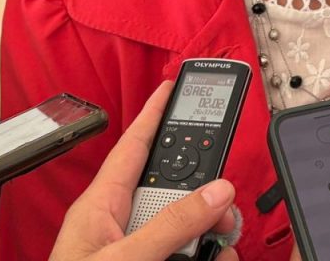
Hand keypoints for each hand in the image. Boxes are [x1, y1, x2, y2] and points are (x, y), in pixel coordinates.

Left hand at [49, 82, 238, 260]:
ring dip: (208, 239)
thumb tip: (215, 191)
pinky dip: (202, 256)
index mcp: (101, 205)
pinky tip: (216, 260)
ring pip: (183, 229)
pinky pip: (182, 253)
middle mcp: (118, 224)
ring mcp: (132, 250)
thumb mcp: (125, 258)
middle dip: (203, 196)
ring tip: (221, 251)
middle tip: (228, 208)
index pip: (134, 144)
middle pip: (171, 191)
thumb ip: (171, 225)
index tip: (175, 86)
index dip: (156, 112)